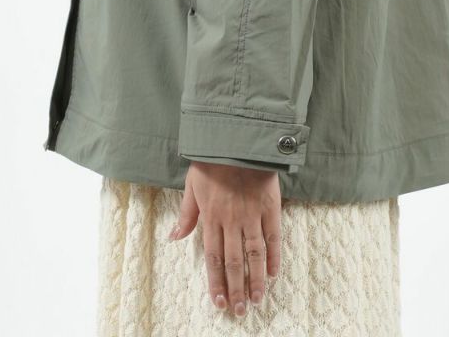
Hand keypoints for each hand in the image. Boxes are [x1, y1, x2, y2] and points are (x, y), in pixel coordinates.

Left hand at [168, 160, 281, 315]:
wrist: (237, 137)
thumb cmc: (212, 160)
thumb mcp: (192, 184)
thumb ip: (186, 214)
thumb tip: (174, 237)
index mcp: (211, 217)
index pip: (213, 258)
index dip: (216, 283)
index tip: (219, 303)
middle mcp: (231, 220)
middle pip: (234, 262)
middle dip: (236, 289)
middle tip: (241, 311)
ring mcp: (252, 214)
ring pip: (254, 254)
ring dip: (256, 279)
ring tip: (258, 299)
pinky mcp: (270, 206)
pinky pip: (273, 236)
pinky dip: (274, 255)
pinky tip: (274, 272)